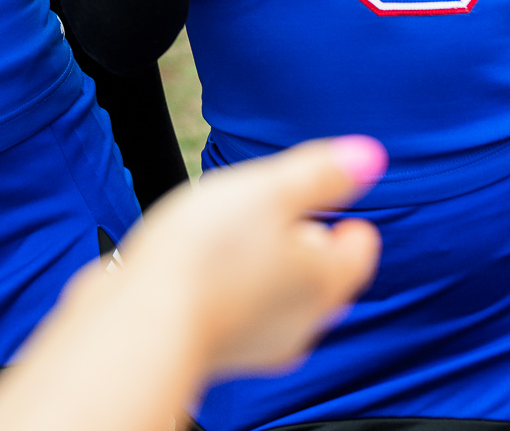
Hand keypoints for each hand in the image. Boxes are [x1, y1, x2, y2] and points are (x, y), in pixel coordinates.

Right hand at [128, 136, 384, 376]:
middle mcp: (306, 321)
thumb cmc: (205, 253)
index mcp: (326, 278)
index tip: (305, 197)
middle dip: (299, 242)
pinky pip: (243, 316)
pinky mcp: (225, 354)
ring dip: (264, 269)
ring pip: (282, 296)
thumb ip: (320, 174)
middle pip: (320, 273)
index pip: (360, 246)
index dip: (337, 215)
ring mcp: (265, 344)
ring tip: (226, 240)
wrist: (141, 324)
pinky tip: (201, 275)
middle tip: (262, 213)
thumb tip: (369, 155)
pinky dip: (233, 294)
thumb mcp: (267, 191)